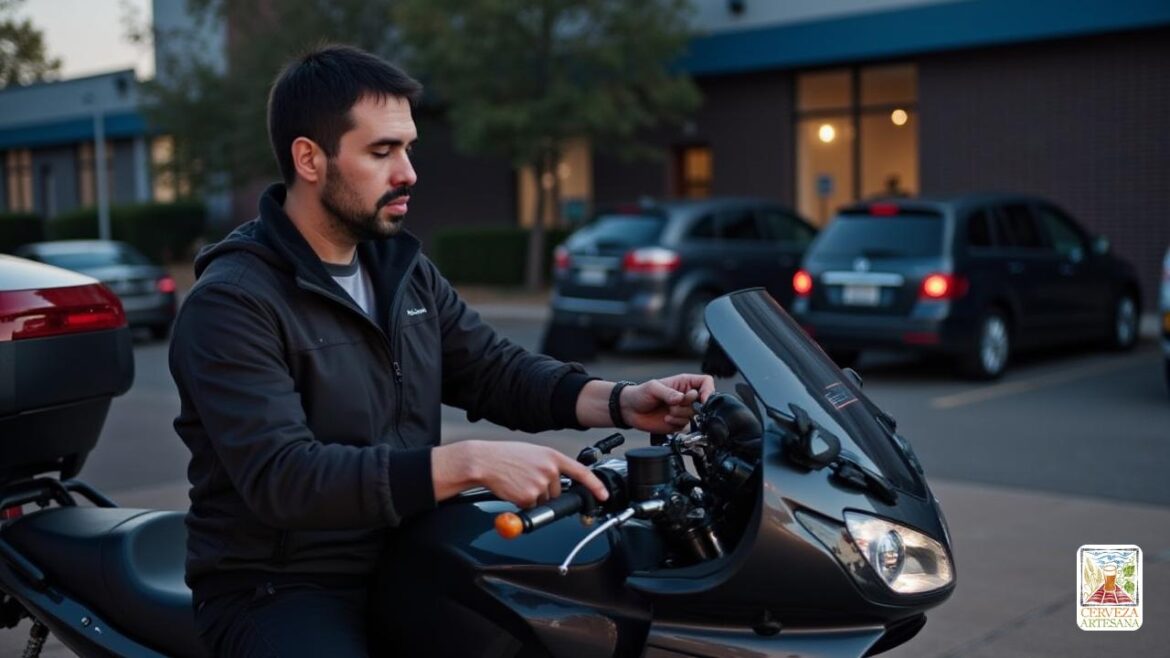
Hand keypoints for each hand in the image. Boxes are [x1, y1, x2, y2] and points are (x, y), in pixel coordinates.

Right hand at [433, 440, 608, 508]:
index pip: (581, 472)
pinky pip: (531, 507)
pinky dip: (523, 503)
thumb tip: (558, 480)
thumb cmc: (505, 456)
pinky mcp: (529, 498)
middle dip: (546, 492)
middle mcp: (549, 470)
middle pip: (558, 492)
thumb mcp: (533, 454)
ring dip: (533, 497)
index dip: (595, 485)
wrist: (484, 461)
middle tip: (527, 481)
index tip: (603, 495)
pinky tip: (513, 489)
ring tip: (517, 482)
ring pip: (544, 501)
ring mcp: (540, 485)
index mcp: (552, 456)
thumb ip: (549, 465)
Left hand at [620, 373, 715, 433]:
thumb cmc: (640, 394)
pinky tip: (665, 419)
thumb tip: (682, 398)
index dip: (708, 391)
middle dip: (687, 405)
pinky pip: (686, 425)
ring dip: (680, 415)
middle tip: (673, 404)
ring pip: (694, 415)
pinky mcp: (678, 422)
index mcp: (684, 383)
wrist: (629, 410)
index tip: (702, 399)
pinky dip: (676, 423)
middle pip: (702, 402)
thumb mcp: (653, 388)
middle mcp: (686, 396)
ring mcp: (683, 410)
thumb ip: (669, 393)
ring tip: (667, 411)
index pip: (706, 382)